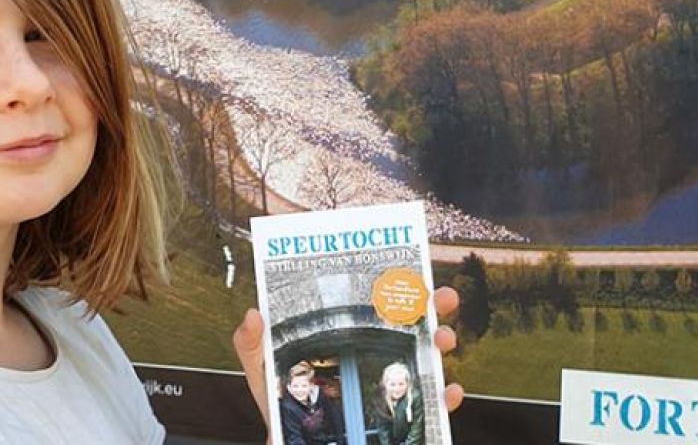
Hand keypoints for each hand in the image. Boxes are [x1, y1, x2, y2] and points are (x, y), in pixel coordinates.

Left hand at [232, 286, 464, 424]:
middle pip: (410, 322)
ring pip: (426, 357)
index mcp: (345, 335)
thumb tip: (253, 315)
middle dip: (432, 305)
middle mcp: (373, 354)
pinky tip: (447, 389)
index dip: (395, 284)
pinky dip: (444, 396)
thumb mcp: (262, 368)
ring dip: (441, 344)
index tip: (411, 269)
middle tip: (442, 297)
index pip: (375, 302)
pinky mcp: (398, 414)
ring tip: (442, 339)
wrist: (295, 443)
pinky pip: (429, 404)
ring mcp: (388, 382)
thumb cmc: (281, 403)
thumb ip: (251, 342)